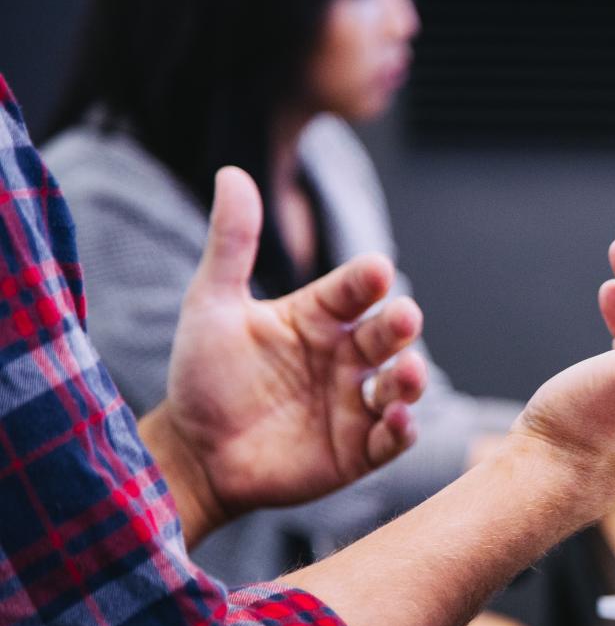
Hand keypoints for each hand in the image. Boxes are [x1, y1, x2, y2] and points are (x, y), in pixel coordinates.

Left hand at [142, 167, 427, 543]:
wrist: (193, 453)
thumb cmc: (203, 376)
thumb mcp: (211, 305)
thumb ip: (231, 243)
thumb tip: (232, 173)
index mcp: (319, 317)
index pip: (353, 290)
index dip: (366, 280)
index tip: (375, 270)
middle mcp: (345, 356)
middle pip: (386, 334)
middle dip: (400, 325)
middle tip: (403, 318)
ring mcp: (355, 403)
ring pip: (400, 384)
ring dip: (411, 378)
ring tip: (407, 373)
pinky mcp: (358, 450)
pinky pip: (391, 438)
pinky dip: (402, 430)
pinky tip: (396, 420)